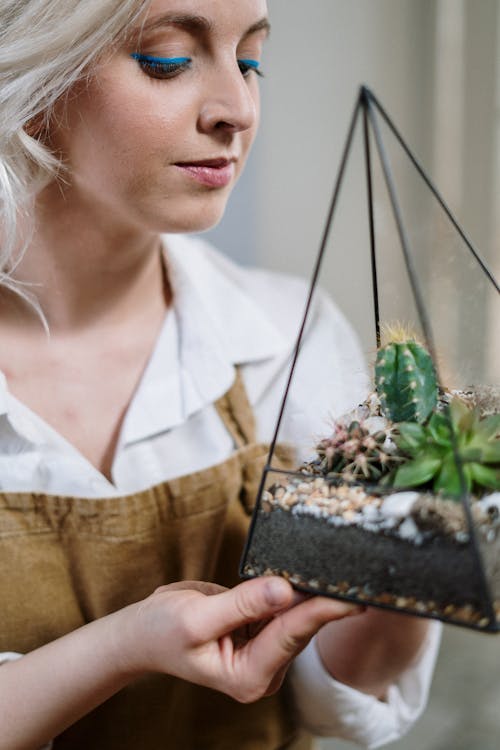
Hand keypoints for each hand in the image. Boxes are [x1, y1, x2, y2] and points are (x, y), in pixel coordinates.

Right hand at [122, 577, 361, 702]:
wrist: (142, 633)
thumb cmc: (161, 631)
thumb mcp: (197, 617)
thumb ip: (243, 604)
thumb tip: (285, 589)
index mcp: (247, 677)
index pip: (290, 637)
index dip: (319, 612)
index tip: (349, 597)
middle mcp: (263, 670)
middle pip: (299, 627)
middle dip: (321, 599)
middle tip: (352, 572)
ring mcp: (264, 652)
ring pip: (296, 615)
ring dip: (310, 591)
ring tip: (337, 567)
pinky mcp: (261, 631)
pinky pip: (283, 606)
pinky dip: (293, 589)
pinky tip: (309, 573)